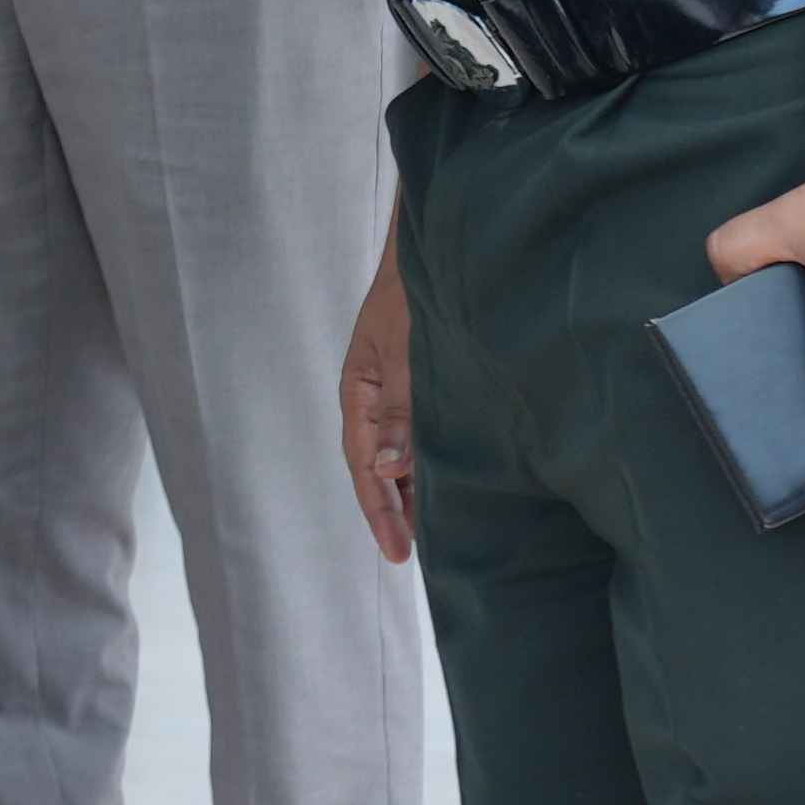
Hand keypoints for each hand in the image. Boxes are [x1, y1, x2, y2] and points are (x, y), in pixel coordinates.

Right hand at [337, 234, 416, 564]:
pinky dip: (428, 463)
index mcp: (359, 392)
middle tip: (409, 555)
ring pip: (399, 454)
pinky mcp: (422, 385)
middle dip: (392, 509)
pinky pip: (419, 435)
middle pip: (377, 466)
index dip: (379, 510)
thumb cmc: (413, 294)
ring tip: (430, 532)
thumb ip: (400, 411)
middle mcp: (374, 398)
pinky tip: (446, 481)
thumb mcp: (405, 354)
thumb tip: (387, 470)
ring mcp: (397, 392)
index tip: (397, 551)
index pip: (363, 465)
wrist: (434, 249)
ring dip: (412, 490)